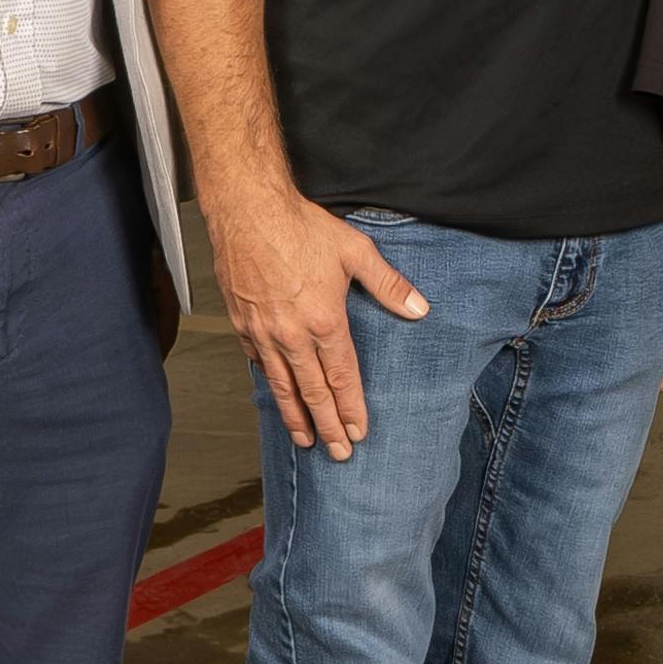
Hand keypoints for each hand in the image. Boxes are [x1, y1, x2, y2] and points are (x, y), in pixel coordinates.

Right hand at [211, 172, 427, 456]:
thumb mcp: (356, 252)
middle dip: (327, 426)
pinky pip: (257, 361)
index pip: (342, 378)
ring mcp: (263, 332)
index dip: (351, 409)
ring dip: (295, 416)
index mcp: (324, 322)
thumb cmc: (300, 227)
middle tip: (338, 454)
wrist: (247, 210)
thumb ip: (389, 285)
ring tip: (305, 440)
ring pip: (281, 385)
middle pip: (313, 392)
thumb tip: (420, 308)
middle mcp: (292, 335)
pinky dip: (268, 383)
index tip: (358, 433)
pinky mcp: (242, 322)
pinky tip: (275, 393)